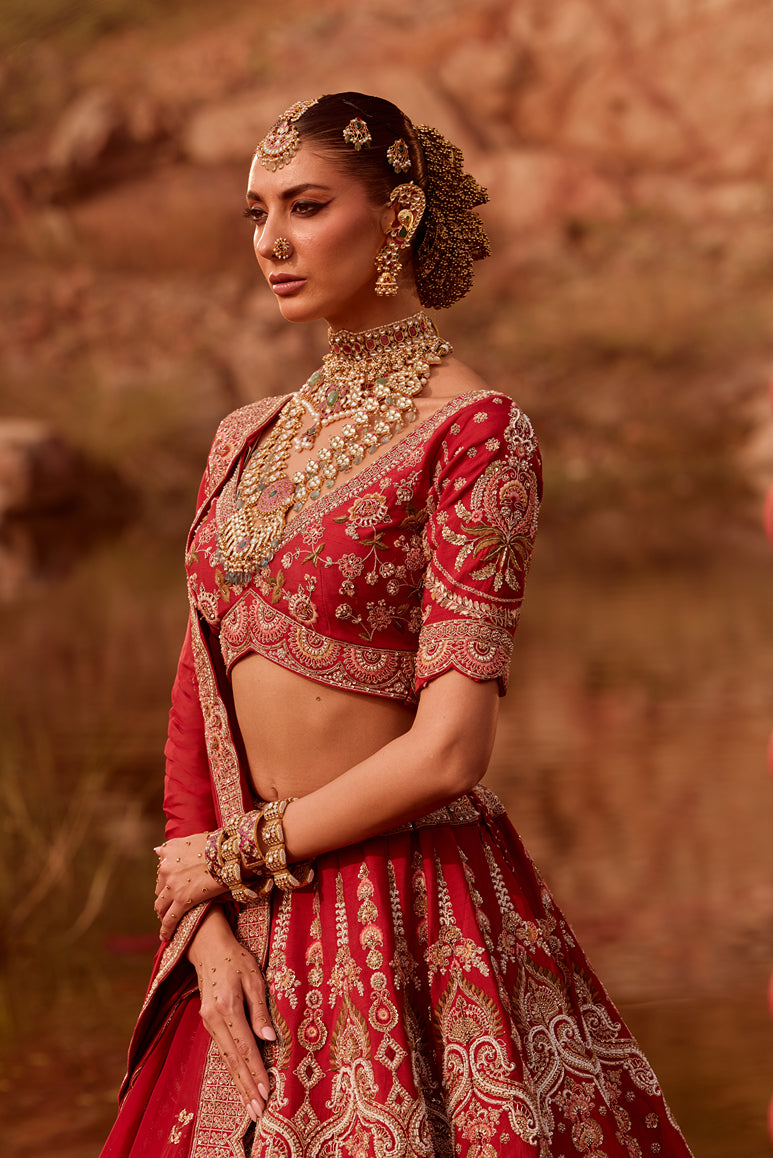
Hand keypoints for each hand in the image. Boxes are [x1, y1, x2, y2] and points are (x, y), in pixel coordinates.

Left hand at [154, 832, 225, 939]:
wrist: (230, 854)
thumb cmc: (218, 845)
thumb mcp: (192, 838)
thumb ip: (174, 846)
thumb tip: (156, 850)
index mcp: (169, 851)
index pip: (162, 871)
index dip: (167, 881)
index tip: (170, 888)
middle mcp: (166, 867)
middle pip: (160, 888)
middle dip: (165, 897)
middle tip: (170, 905)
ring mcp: (173, 885)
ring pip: (161, 905)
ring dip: (163, 913)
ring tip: (166, 921)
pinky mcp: (182, 900)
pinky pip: (170, 918)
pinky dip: (166, 929)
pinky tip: (165, 937)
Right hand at [188, 907, 274, 1122]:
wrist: (207, 947)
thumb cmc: (236, 959)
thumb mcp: (254, 978)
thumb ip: (260, 1010)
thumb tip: (270, 1039)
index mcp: (227, 1006)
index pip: (245, 1046)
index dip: (256, 1071)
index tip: (267, 1091)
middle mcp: (214, 1019)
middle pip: (233, 1060)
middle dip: (247, 1088)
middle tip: (258, 1112)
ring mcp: (208, 1022)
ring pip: (225, 1060)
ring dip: (239, 1084)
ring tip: (251, 1106)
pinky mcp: (208, 1022)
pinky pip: (222, 1051)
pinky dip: (232, 1070)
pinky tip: (240, 1083)